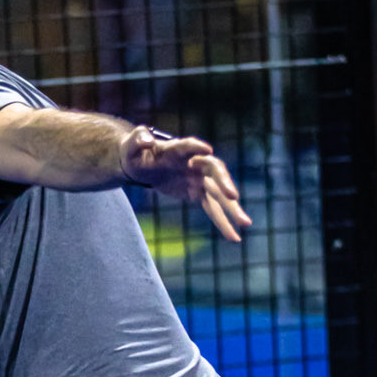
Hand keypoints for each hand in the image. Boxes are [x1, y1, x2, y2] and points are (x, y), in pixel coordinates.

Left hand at [120, 127, 252, 242]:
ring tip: (246, 224)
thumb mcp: (131, 144)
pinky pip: (213, 208)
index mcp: (177, 148)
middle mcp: (195, 161)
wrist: (142, 164)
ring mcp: (199, 177)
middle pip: (214, 171)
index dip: (197, 147)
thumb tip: (146, 140)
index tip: (207, 150)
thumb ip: (137, 139)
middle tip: (233, 197)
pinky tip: (233, 237)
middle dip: (224, 183)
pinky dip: (223, 222)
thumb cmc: (135, 150)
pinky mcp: (198, 192)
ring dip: (232, 209)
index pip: (189, 146)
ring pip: (219, 194)